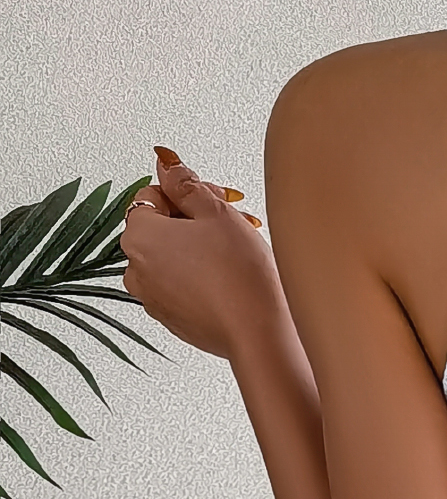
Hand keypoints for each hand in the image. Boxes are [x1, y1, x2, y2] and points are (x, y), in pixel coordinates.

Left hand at [119, 148, 284, 359]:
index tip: (215, 198)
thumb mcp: (216, 212)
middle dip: (194, 219)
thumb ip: (185, 182)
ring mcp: (153, 299)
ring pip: (172, 258)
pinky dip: (201, 277)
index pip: (153, 193)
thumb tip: (167, 164)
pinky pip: (182, 287)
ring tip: (235, 252)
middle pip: (161, 227)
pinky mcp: (174, 321)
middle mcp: (136, 269)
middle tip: (230, 221)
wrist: (258, 334)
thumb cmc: (240, 276)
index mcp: (139, 235)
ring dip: (199, 247)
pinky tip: (230, 277)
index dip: (188, 190)